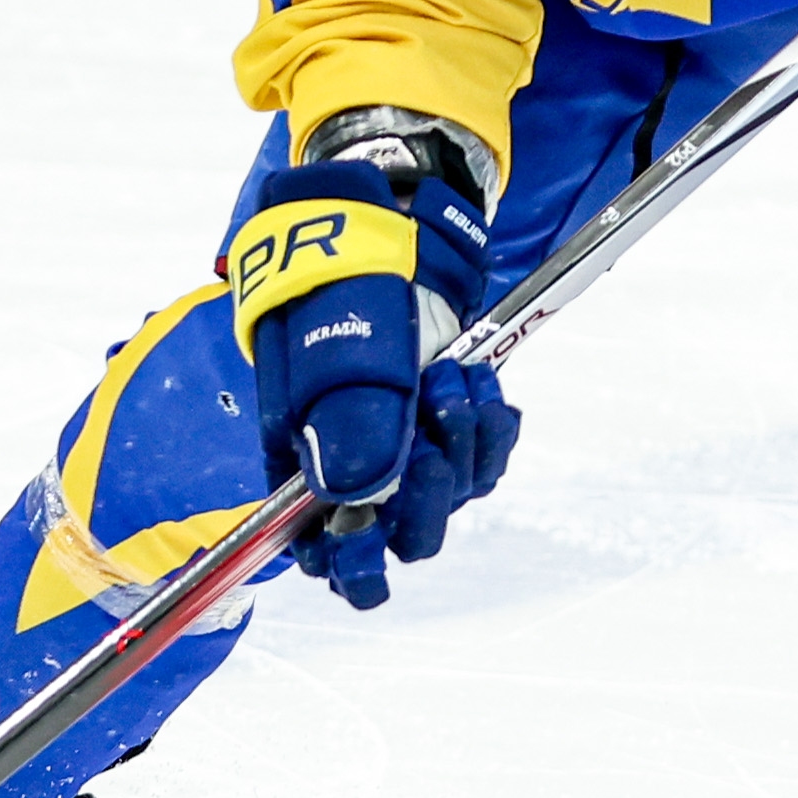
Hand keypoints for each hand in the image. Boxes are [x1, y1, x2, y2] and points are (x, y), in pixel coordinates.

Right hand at [229, 149, 520, 610]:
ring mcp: (409, 450)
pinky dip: (492, 426)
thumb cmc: (341, 287)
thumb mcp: (335, 353)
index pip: (327, 554)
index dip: (351, 565)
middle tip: (432, 434)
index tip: (368, 547)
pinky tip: (481, 381)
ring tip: (454, 374)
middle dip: (429, 492)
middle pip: (407, 536)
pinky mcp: (452, 426)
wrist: (388, 232)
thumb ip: (347, 428)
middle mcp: (358, 471)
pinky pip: (488, 459)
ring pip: (456, 496)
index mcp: (305, 468)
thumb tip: (365, 499)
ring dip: (466, 441)